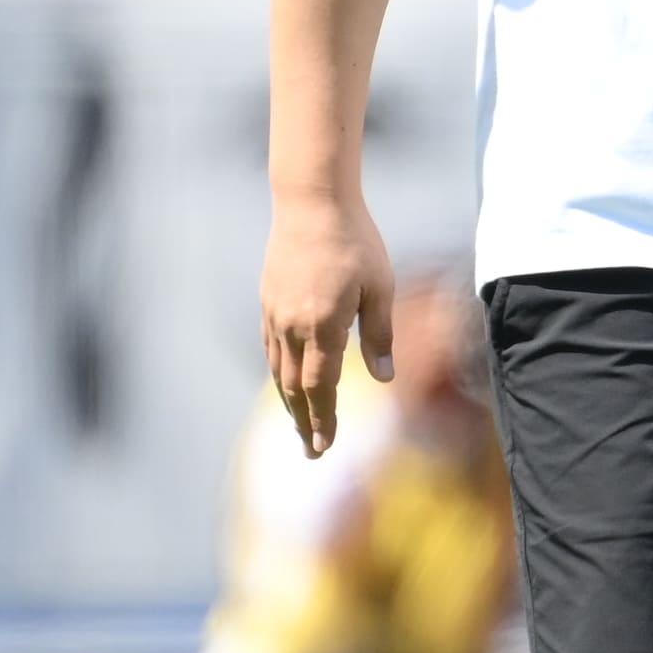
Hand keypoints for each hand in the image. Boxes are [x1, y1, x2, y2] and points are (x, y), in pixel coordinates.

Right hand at [259, 189, 395, 458]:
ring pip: (279, 370)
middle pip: (295, 387)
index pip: (321, 387)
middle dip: (304, 422)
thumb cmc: (356, 241)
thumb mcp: (380, 287)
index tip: (324, 446)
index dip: (323, 419)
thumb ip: (380, 335)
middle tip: (312, 451)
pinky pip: (271, 348)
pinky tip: (287, 381)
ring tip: (299, 425)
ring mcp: (275, 313)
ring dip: (290, 402)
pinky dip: (280, 373)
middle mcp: (293, 325)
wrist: (311, 201)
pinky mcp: (268, 301)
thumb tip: (384, 378)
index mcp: (323, 325)